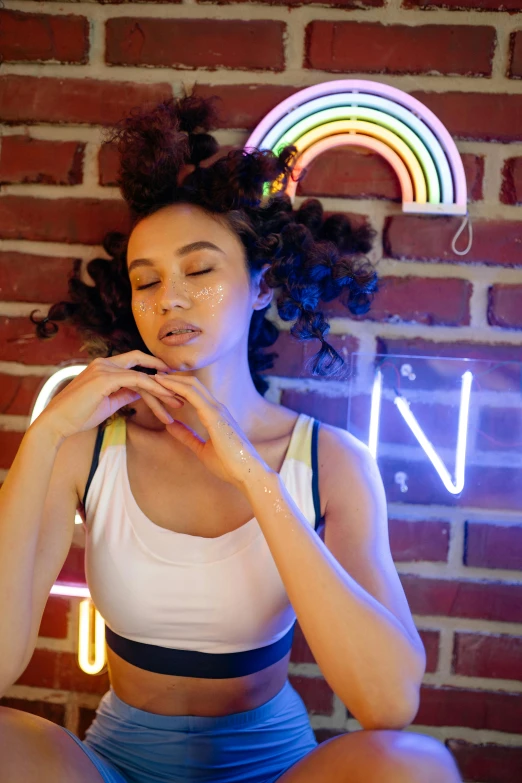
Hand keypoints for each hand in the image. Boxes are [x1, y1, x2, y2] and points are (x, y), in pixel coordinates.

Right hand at [37, 351, 182, 439]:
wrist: (56, 423)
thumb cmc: (79, 415)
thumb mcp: (109, 402)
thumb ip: (126, 393)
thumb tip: (143, 391)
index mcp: (104, 366)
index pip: (135, 362)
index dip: (154, 368)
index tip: (172, 381)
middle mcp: (104, 363)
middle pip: (142, 361)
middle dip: (164, 374)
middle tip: (182, 388)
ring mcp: (104, 369)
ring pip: (142, 375)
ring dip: (162, 390)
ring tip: (177, 404)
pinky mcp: (105, 379)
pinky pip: (136, 381)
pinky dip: (153, 390)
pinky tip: (164, 401)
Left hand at [153, 373, 269, 489]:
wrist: (246, 473)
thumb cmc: (229, 464)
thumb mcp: (202, 449)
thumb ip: (187, 436)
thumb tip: (170, 425)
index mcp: (216, 415)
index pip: (195, 393)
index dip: (178, 385)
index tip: (161, 383)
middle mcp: (217, 408)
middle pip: (193, 383)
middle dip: (173, 377)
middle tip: (154, 373)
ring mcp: (217, 410)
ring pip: (191, 385)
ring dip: (172, 379)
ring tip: (155, 375)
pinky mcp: (214, 416)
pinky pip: (192, 395)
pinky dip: (176, 388)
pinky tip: (162, 386)